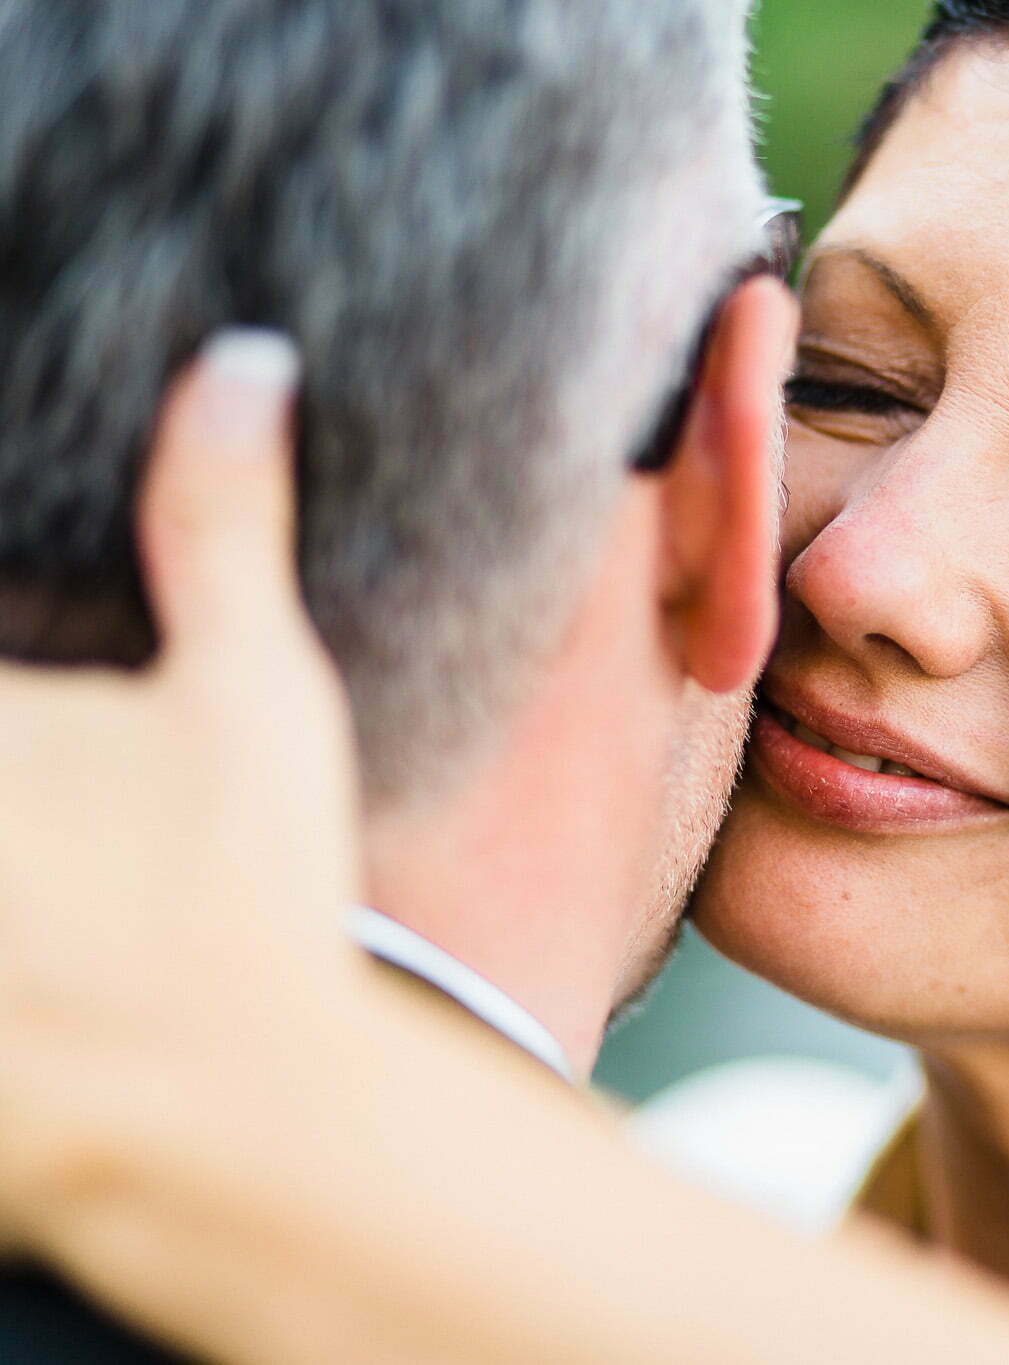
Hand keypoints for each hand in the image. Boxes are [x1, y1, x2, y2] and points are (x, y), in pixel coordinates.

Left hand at [0, 331, 362, 1249]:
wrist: (240, 1118)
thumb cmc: (249, 896)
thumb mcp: (252, 694)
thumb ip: (219, 523)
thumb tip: (247, 361)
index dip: (0, 668)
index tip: (17, 679)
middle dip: (9, 767)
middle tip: (43, 791)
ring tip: (35, 861)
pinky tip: (24, 953)